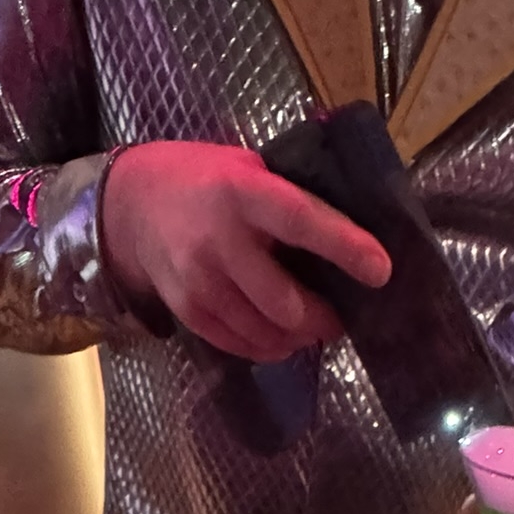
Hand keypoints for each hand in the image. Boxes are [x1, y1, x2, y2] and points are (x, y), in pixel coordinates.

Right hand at [101, 140, 390, 361]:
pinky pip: (241, 344)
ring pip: (265, 332)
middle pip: (284, 302)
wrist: (133, 205)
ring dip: (299, 338)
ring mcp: (200, 282)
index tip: (381, 270)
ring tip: (312, 328)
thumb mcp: (247, 166)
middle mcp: (219, 240)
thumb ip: (289, 193)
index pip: (301, 222)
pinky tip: (280, 337)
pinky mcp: (188, 311)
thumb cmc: (205, 180)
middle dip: (323, 319)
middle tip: (340, 318)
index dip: (344, 247)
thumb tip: (357, 223)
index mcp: (243, 192)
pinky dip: (269, 347)